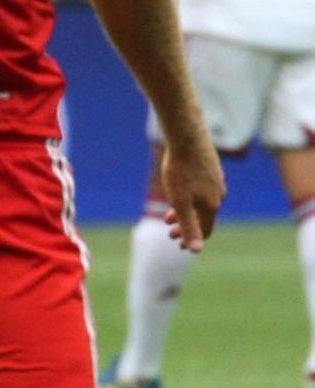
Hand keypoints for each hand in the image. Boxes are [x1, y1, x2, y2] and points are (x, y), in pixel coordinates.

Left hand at [158, 133, 224, 251]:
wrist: (187, 137)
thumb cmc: (181, 171)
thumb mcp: (181, 203)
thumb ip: (189, 227)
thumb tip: (196, 250)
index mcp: (212, 205)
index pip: (206, 230)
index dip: (191, 239)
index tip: (176, 241)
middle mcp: (219, 194)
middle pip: (204, 217)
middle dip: (186, 226)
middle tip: (168, 229)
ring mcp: (216, 180)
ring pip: (202, 202)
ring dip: (186, 211)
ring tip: (168, 212)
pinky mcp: (211, 167)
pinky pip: (202, 189)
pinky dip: (190, 196)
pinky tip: (179, 190)